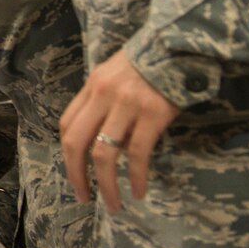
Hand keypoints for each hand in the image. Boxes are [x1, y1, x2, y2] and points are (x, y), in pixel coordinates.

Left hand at [59, 48, 179, 211]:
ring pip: (104, 154)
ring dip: (106, 185)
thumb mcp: (117, 73)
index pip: (68, 124)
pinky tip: (139, 191)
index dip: (68, 154)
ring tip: (113, 205)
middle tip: (84, 198)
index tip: (75, 174)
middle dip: (76, 175)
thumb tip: (103, 136)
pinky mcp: (152, 114)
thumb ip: (105, 100)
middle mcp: (103, 95)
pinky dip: (135, 177)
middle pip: (77, 143)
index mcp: (93, 85)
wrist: (181, 43)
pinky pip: (137, 154)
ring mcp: (127, 105)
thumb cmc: (151, 61)